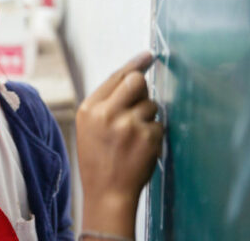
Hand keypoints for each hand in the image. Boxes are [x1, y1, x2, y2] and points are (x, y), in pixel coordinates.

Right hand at [76, 51, 162, 236]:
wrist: (107, 194)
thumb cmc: (98, 159)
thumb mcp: (89, 127)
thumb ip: (106, 103)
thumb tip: (133, 77)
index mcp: (89, 109)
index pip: (116, 76)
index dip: (135, 64)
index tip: (149, 55)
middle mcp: (107, 113)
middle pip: (137, 82)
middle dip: (143, 89)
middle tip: (139, 104)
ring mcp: (129, 125)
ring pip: (151, 105)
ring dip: (148, 118)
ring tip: (133, 138)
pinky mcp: (147, 137)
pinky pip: (159, 124)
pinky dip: (155, 135)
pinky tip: (141, 149)